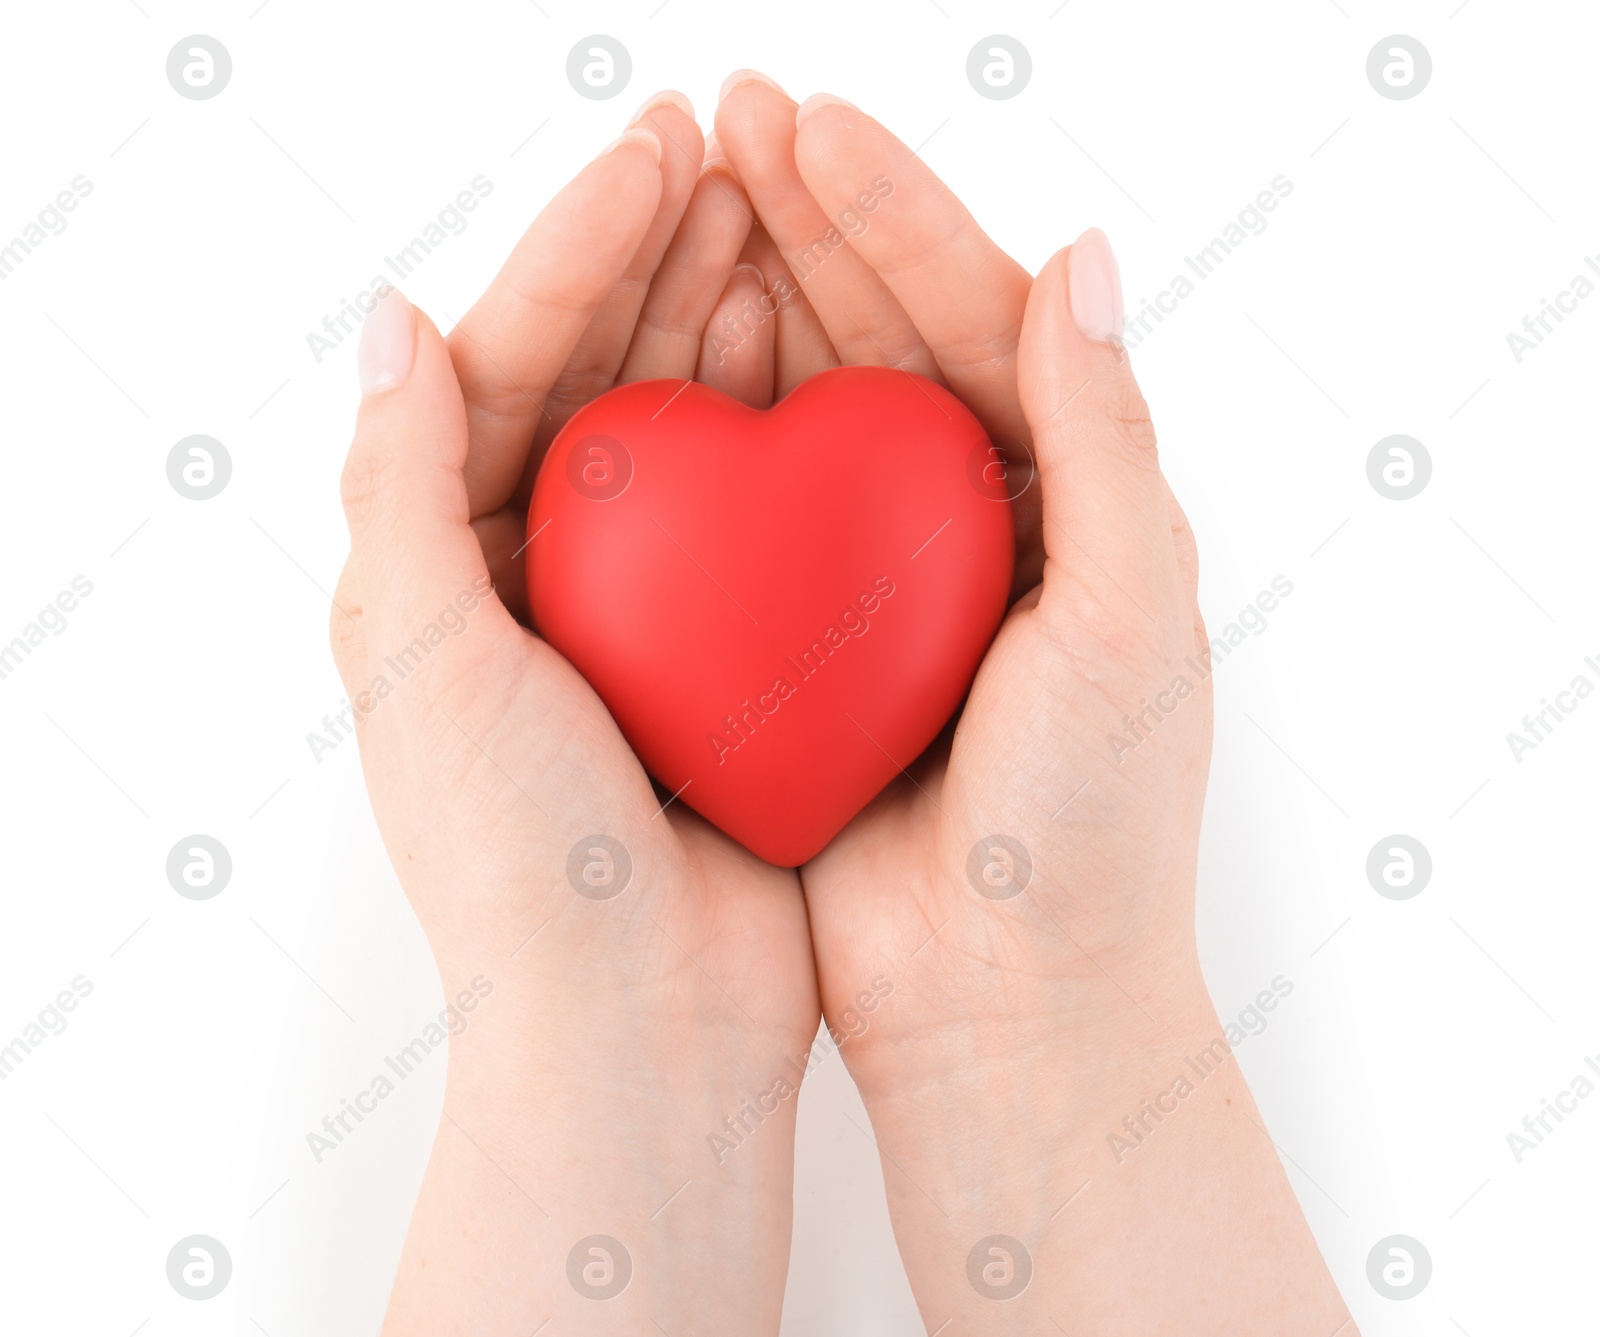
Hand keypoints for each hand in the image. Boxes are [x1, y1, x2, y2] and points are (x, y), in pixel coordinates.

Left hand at [331, 95, 818, 1335]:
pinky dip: (777, 429)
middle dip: (657, 259)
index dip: (577, 251)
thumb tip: (391, 316)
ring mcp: (643, 614)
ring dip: (721, 319)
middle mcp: (536, 578)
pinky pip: (755, 512)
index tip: (657, 158)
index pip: (505, 366)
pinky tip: (812, 361)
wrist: (642, 1024)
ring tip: (773, 220)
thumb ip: (398, 484)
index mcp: (442, 568)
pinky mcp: (726, 656)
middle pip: (598, 377)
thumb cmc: (519, 866)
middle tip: (729, 150)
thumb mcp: (419, 660)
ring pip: (683, 430)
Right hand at [716, 79, 1350, 1331]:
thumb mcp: (1127, 614)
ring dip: (744, 300)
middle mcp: (964, 519)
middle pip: (879, 335)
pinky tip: (649, 368)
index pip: (976, 313)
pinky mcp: (794, 645)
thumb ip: (1105, 435)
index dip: (892, 212)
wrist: (1003, 1000)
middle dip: (806, 222)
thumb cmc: (1092, 823)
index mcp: (1061, 492)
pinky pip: (738, 517)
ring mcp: (866, 579)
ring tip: (675, 198)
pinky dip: (699, 439)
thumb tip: (1084, 250)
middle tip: (722, 118)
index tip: (805, 123)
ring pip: (798, 408)